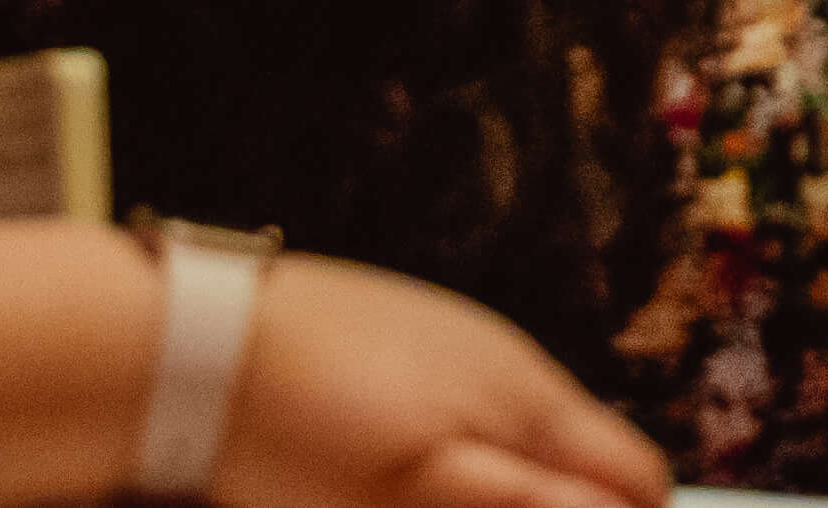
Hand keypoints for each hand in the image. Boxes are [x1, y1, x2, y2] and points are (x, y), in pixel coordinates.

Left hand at [190, 244, 669, 507]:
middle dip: (556, 503)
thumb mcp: (416, 490)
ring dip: (502, 481)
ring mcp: (454, 339)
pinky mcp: (400, 336)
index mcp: (528, 399)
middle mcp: (508, 359)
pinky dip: (449, 450)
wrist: (192, 344)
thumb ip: (526, 501)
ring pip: (516, 433)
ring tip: (421, 501)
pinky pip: (459, 405)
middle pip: (580, 456)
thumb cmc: (298, 431)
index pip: (636, 474)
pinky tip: (386, 469)